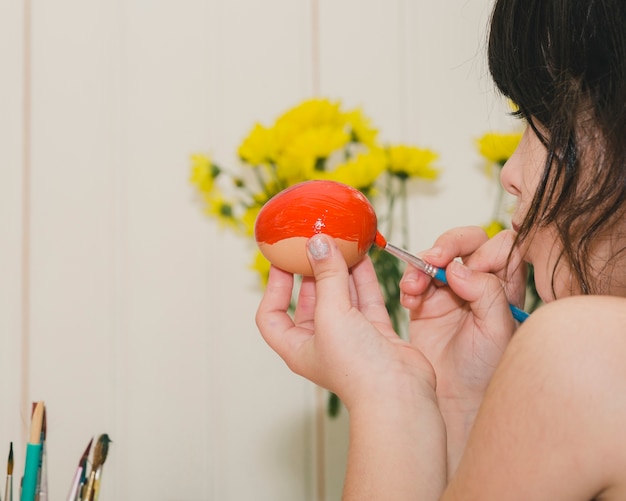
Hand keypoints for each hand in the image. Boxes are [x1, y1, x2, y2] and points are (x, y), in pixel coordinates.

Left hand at [256, 234, 435, 410]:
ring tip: (340, 243)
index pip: (272, 315)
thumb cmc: (356, 369)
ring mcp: (350, 337)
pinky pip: (366, 300)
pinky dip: (364, 279)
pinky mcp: (376, 333)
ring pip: (341, 296)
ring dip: (340, 270)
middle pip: (310, 300)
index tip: (281, 262)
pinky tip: (363, 256)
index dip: (273, 288)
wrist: (399, 394)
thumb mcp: (331, 314)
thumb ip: (326, 276)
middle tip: (315, 244)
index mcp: (297, 347)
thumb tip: (318, 243)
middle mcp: (322, 342)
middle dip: (312, 272)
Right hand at [400, 227, 525, 471]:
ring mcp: (450, 288)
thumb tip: (459, 266)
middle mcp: (479, 281)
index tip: (473, 269)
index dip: (485, 251)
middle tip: (434, 259)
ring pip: (436, 256)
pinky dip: (408, 282)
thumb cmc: (484, 369)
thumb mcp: (498, 330)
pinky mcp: (425, 299)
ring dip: (421, 265)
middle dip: (449, 244)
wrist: (454, 397)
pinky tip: (410, 301)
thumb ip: (487, 293)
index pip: (501, 246)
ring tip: (414, 288)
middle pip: (467, 242)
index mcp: (506, 286)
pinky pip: (414, 276)